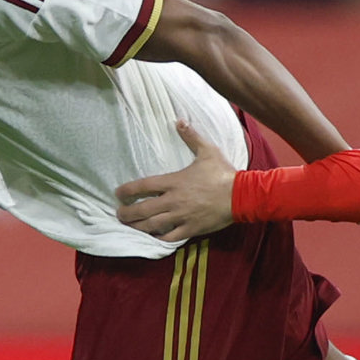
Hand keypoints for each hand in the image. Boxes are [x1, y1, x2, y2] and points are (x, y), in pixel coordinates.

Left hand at [115, 120, 236, 241]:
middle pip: (143, 210)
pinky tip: (153, 238)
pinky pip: (170, 237)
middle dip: (127, 213)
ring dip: (138, 227)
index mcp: (174, 181)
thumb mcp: (207, 151)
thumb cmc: (224, 173)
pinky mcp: (191, 229)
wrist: (241, 195)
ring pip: (152, 226)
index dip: (127, 190)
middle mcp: (174, 200)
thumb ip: (191, 137)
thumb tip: (179, 121)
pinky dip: (159, 238)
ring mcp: (182, 216)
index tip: (118, 193)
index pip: (143, 186)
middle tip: (119, 214)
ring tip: (129, 227)